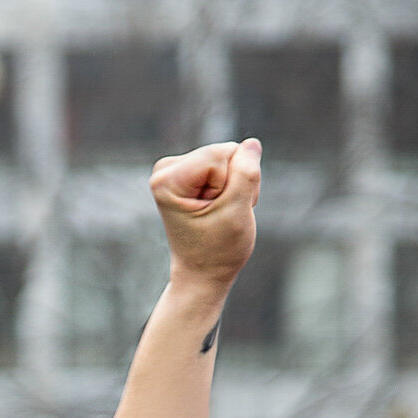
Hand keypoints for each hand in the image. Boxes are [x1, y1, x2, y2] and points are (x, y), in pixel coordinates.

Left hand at [149, 139, 260, 291]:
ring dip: (235, 186)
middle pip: (224, 152)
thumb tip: (251, 143)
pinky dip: (231, 187)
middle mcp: (165, 170)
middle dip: (234, 182)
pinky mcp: (188, 172)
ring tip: (221, 213)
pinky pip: (227, 163)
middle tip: (223, 214)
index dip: (230, 183)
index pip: (221, 153)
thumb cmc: (217, 249)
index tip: (218, 210)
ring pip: (229, 157)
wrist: (203, 274)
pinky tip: (221, 207)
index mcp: (167, 179)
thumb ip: (246, 173)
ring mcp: (176, 170)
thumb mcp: (237, 210)